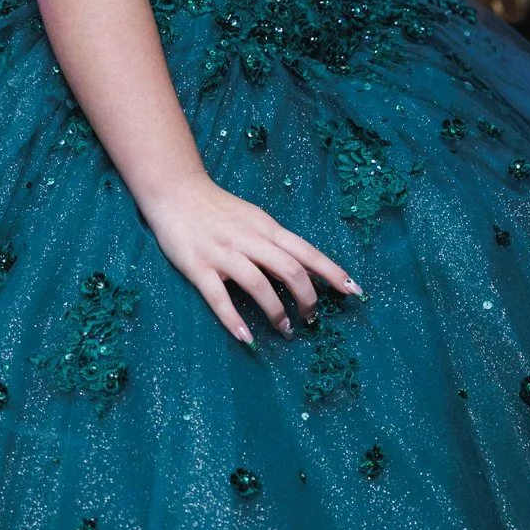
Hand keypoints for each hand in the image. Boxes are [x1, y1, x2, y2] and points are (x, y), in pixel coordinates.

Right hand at [140, 173, 362, 344]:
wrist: (176, 192)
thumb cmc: (218, 208)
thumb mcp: (253, 219)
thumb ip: (274, 242)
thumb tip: (303, 269)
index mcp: (265, 227)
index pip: (306, 251)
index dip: (331, 272)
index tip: (353, 291)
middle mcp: (249, 239)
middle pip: (289, 270)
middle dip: (307, 299)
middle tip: (311, 319)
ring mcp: (223, 253)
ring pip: (258, 285)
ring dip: (276, 313)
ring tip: (285, 331)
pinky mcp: (198, 267)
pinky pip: (219, 297)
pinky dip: (233, 319)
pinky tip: (245, 337)